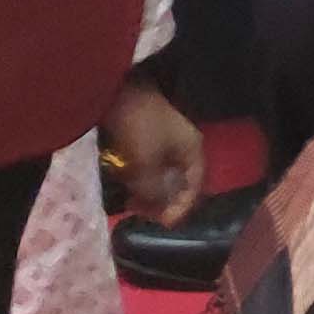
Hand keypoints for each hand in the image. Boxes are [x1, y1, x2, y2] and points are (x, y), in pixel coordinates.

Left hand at [96, 80, 202, 226]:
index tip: (165, 225)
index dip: (182, 208)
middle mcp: (184, 143)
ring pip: (163, 171)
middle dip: (164, 200)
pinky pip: (150, 162)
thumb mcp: (146, 165)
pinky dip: (141, 175)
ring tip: (132, 200)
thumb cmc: (139, 126)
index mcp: (193, 150)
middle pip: (180, 180)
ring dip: (150, 189)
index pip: (195, 186)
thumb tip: (156, 208)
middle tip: (145, 214)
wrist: (117, 88)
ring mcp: (166, 136)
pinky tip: (126, 181)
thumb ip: (153, 191)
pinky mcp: (148, 132)